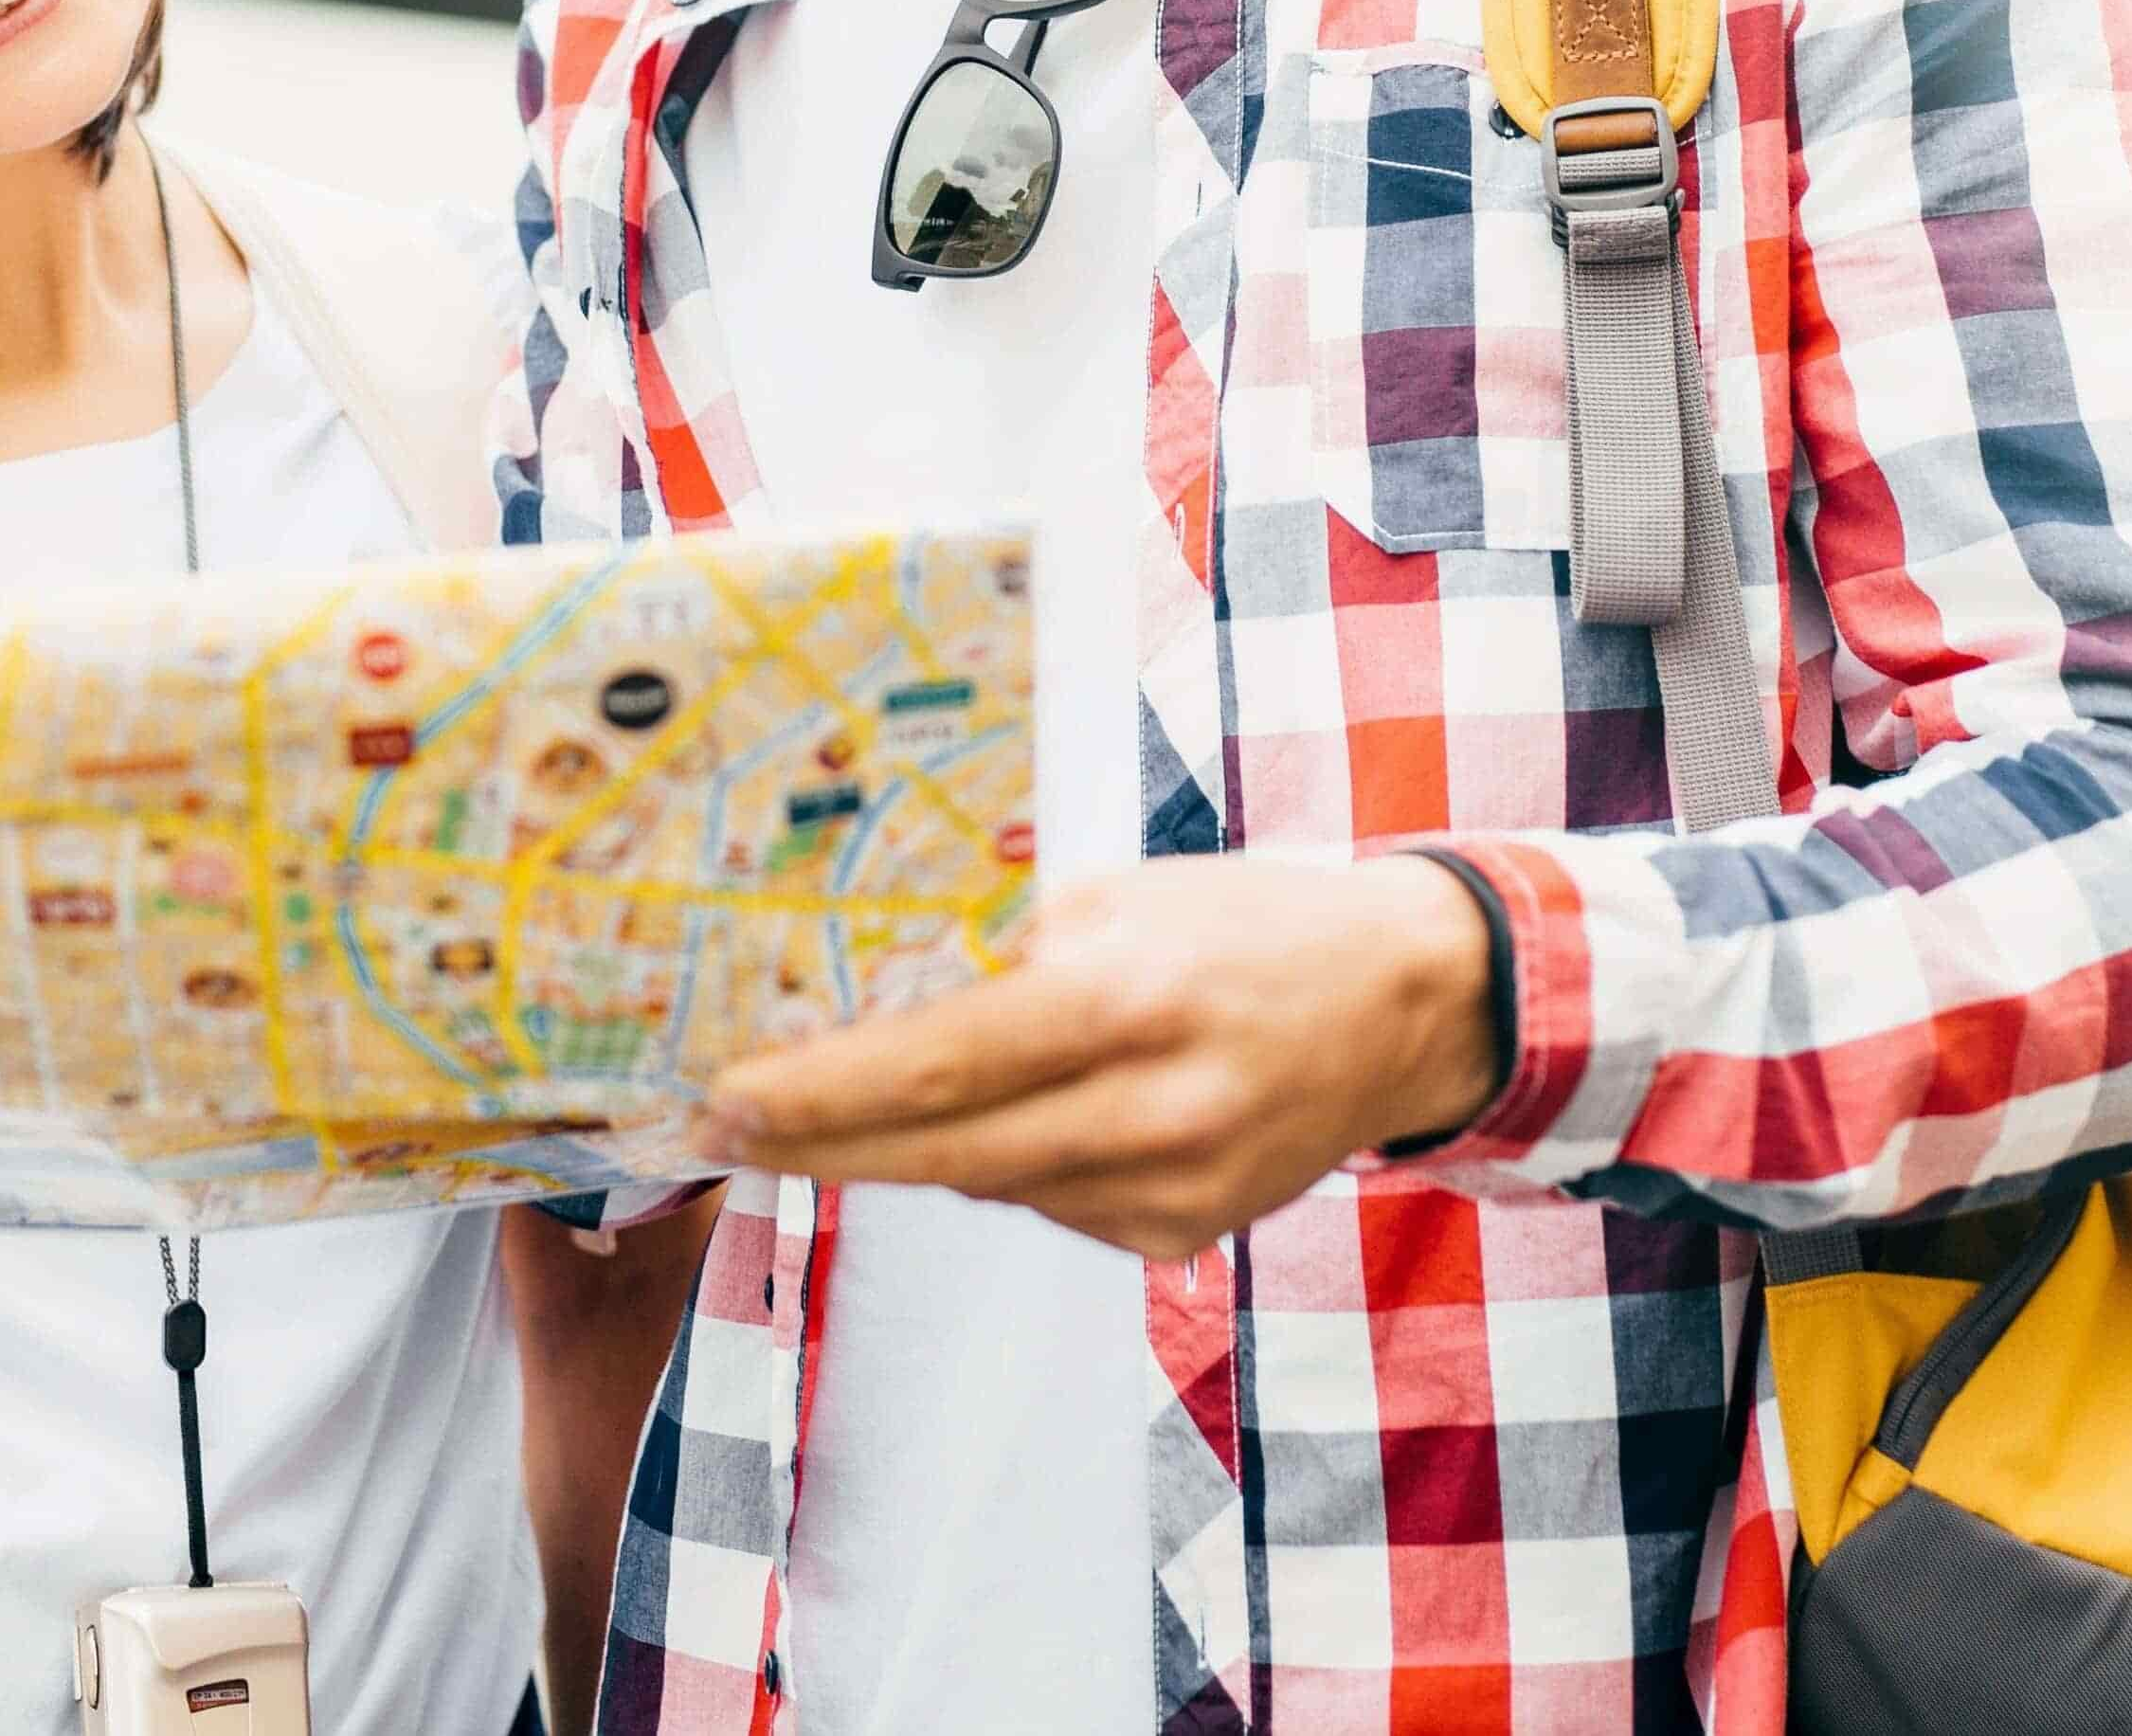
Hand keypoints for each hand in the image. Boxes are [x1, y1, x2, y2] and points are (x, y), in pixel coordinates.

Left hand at [695, 853, 1502, 1260]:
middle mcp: (1154, 1108)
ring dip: (919, 1149)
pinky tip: (1040, 1112)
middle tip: (726, 1130)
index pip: (941, 1065)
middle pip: (946, 1154)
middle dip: (823, 1144)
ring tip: (863, 1105)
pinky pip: (1052, 1205)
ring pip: (991, 1184)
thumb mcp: (1124, 898)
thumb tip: (867, 1007)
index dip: (822, 1094)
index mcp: (1129, 998)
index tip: (727, 1100)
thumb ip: (1007, 957)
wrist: (1405, 1001)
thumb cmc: (1247, 923)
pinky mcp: (1185, 1234)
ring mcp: (1174, 1188)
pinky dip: (1015, 1163)